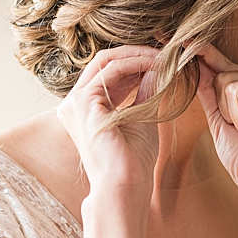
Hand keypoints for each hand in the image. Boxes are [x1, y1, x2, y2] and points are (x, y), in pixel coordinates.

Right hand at [55, 46, 159, 192]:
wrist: (124, 185)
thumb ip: (144, 93)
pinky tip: (156, 66)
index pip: (107, 71)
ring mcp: (75, 101)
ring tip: (163, 58)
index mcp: (85, 107)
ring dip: (138, 56)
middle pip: (104, 61)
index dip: (134, 61)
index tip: (161, 59)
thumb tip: (157, 69)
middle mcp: (74, 102)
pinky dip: (136, 64)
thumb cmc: (133, 161)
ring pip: (107, 61)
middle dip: (136, 53)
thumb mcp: (141, 117)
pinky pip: (111, 71)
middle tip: (163, 52)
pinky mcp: (83, 102)